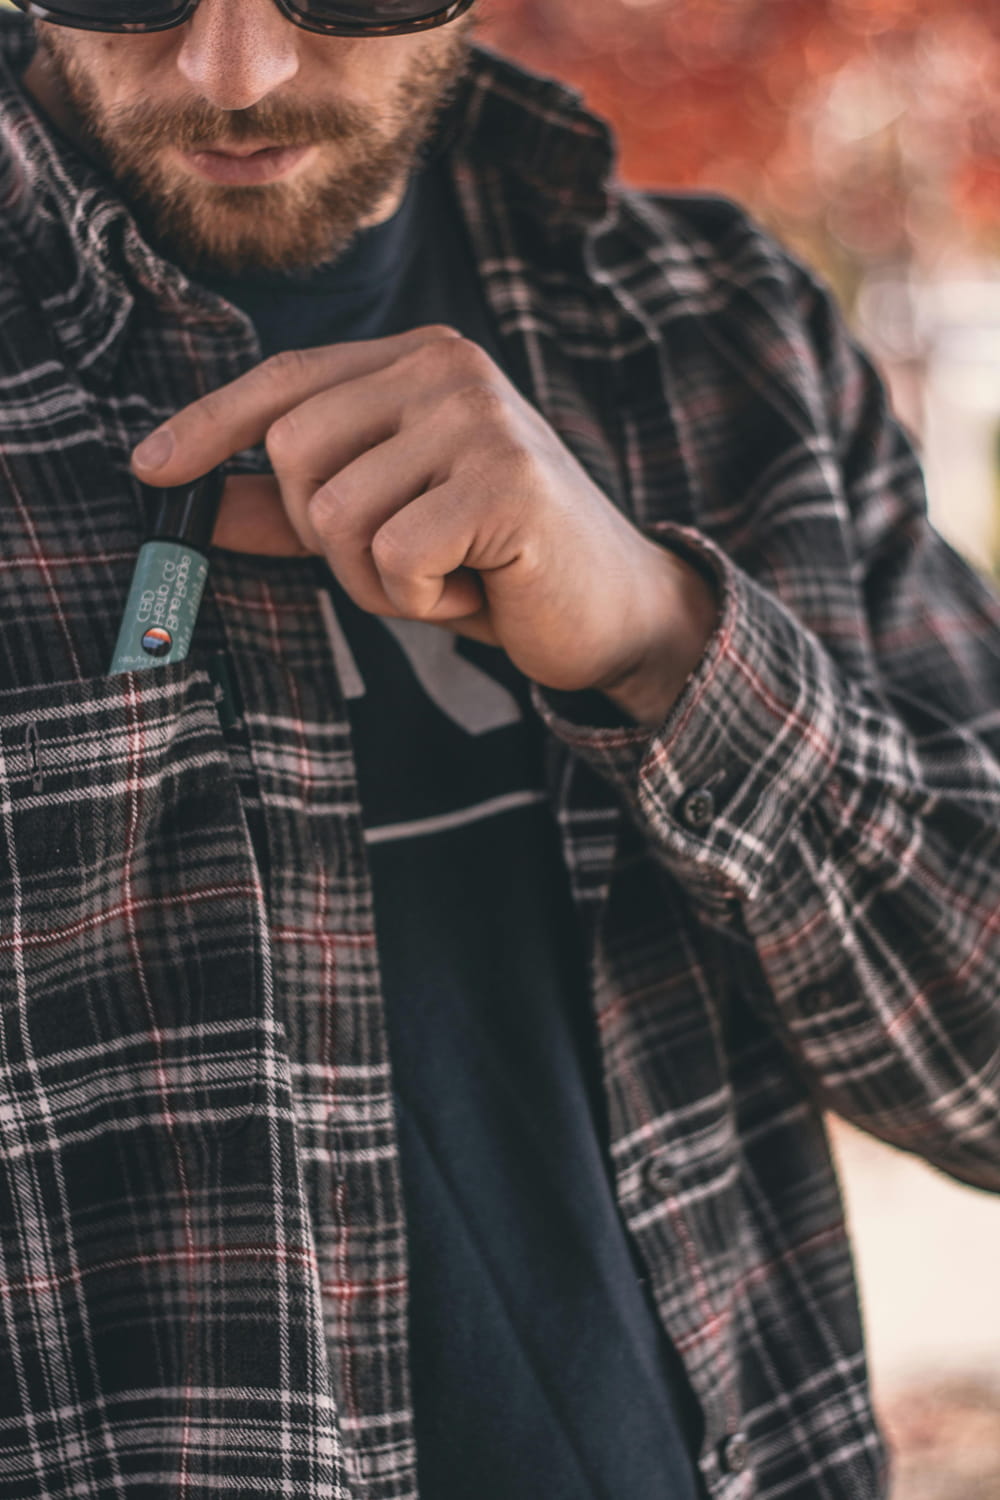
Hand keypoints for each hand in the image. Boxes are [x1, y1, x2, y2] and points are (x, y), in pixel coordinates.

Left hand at [131, 325, 717, 717]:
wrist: (610, 610)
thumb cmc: (490, 564)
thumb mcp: (380, 524)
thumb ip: (288, 505)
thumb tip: (184, 496)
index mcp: (418, 360)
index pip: (284, 381)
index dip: (208, 425)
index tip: (147, 470)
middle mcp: (448, 367)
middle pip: (292, 454)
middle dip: (325, 538)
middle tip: (407, 560)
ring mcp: (481, 419)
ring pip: (334, 514)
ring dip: (377, 581)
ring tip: (448, 577)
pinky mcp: (506, 482)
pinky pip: (393, 557)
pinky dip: (420, 602)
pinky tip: (477, 590)